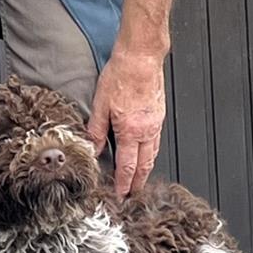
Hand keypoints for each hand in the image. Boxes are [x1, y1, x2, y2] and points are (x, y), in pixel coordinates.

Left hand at [87, 50, 165, 198]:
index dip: (123, 183)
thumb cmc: (122, 74)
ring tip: (140, 181)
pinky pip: (156, 142)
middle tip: (133, 196)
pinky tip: (146, 154)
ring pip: (152, 155)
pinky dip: (151, 154)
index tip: (120, 194)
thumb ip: (96, 130)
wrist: (142, 56)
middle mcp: (146, 131)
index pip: (127, 166)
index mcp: (130, 131)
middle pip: (144, 166)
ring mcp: (155, 124)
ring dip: (146, 171)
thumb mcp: (101, 104)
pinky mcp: (159, 115)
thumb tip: (93, 149)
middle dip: (138, 184)